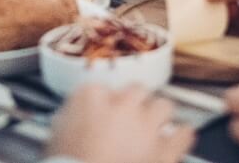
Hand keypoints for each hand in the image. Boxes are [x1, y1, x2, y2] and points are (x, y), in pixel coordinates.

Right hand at [46, 84, 193, 162]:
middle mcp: (122, 105)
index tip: (101, 112)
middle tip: (129, 118)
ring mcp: (147, 125)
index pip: (99, 89)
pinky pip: (184, 133)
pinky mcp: (165, 149)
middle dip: (134, 103)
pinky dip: (182, 136)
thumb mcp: (54, 138)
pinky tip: (179, 138)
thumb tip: (70, 118)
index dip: (102, 102)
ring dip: (159, 116)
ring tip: (155, 126)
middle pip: (136, 90)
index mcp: (90, 99)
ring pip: (163, 105)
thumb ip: (66, 120)